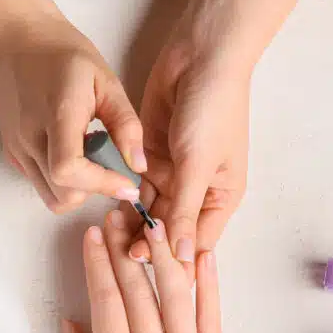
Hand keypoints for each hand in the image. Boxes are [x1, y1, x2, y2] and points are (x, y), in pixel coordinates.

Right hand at [0, 12, 145, 212]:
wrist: (19, 42)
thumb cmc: (64, 56)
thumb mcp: (106, 81)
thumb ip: (126, 124)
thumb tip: (138, 165)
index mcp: (56, 114)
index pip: (69, 171)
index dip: (101, 184)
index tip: (127, 182)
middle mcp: (29, 138)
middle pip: (63, 194)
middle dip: (94, 189)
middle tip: (112, 167)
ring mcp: (17, 149)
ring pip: (51, 198)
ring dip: (78, 191)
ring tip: (91, 160)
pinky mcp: (12, 155)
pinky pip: (41, 185)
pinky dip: (63, 183)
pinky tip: (74, 154)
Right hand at [58, 209, 227, 332]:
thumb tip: (70, 322)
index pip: (106, 300)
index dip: (98, 262)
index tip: (92, 235)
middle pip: (138, 289)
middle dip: (125, 247)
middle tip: (117, 215)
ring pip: (176, 294)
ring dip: (164, 255)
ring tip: (155, 223)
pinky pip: (212, 317)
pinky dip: (209, 284)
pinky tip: (203, 257)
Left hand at [130, 0, 254, 267]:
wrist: (199, 56)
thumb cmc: (214, 108)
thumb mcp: (198, 164)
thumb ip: (185, 210)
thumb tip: (181, 256)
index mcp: (222, 197)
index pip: (198, 241)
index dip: (177, 260)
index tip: (155, 276)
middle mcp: (198, 191)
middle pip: (172, 229)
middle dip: (152, 244)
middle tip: (127, 259)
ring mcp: (174, 175)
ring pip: (152, 211)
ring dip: (135, 225)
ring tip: (115, 242)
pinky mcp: (152, 158)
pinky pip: (137, 188)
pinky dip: (126, 200)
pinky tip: (110, 215)